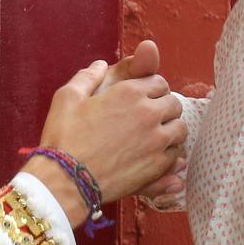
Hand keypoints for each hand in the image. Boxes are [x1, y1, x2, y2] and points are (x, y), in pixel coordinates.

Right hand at [37, 39, 187, 204]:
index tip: (143, 98)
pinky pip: (176, 154)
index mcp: (130, 92)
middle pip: (173, 104)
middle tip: (150, 118)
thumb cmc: (64, 137)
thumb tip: (100, 65)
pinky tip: (154, 155)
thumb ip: (87, 77)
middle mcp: (148, 113)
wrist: (67, 179)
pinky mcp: (158, 165)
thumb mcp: (67, 97)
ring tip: (155, 136)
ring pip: (180, 129)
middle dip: (163, 108)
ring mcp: (157, 140)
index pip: (159, 82)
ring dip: (170, 130)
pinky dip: (168, 153)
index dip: (151, 89)